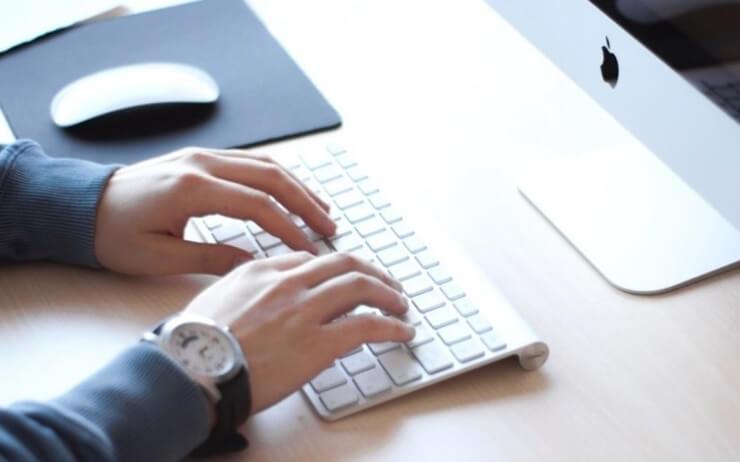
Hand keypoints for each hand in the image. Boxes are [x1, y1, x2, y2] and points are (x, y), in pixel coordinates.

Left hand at [95, 147, 335, 274]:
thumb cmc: (113, 235)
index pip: (258, 206)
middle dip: (305, 203)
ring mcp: (201, 155)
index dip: (290, 228)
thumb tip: (255, 263)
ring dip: (297, 187)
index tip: (310, 249)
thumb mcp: (160, 257)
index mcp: (191, 188)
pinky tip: (291, 193)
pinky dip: (277, 178)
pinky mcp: (200, 158)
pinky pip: (249, 162)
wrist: (81, 206)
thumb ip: (212, 257)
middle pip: (271, 178)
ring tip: (322, 209)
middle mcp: (201, 163)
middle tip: (330, 227)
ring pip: (264, 165)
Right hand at [185, 252, 414, 413]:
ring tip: (400, 304)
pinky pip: (367, 325)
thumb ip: (246, 288)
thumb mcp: (217, 298)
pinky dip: (391, 326)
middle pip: (344, 264)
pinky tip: (401, 331)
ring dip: (388, 294)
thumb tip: (264, 296)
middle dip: (372, 272)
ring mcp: (305, 310)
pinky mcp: (319, 342)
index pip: (312, 260)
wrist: (190, 369)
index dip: (338, 268)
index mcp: (263, 270)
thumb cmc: (195, 342)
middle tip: (386, 284)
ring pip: (362, 287)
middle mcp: (289, 283)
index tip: (348, 277)